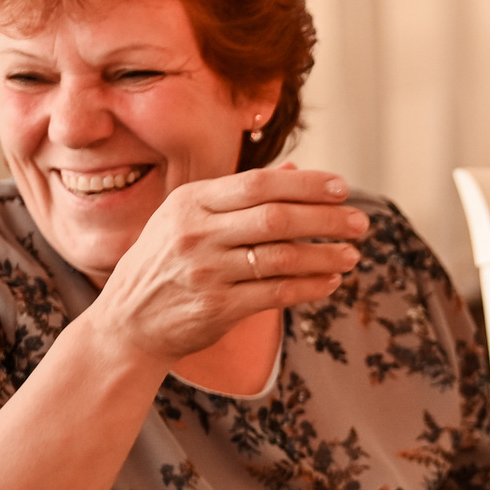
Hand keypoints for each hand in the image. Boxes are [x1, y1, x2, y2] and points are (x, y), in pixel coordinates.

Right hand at [83, 165, 367, 366]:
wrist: (128, 320)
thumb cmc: (166, 261)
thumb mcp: (188, 217)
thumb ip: (239, 195)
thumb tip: (294, 169)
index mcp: (191, 201)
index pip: (259, 183)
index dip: (306, 184)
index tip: (342, 188)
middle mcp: (197, 233)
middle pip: (276, 218)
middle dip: (326, 218)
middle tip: (361, 222)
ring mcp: (206, 271)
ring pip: (281, 257)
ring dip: (325, 255)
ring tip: (351, 255)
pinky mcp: (217, 308)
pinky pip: (276, 294)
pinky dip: (309, 287)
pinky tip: (330, 282)